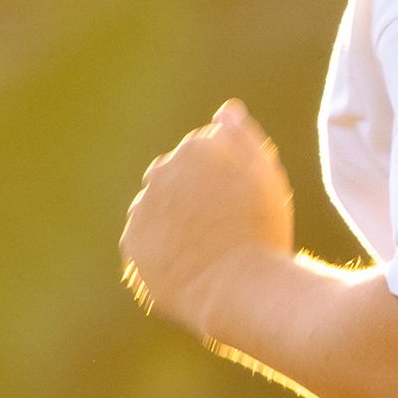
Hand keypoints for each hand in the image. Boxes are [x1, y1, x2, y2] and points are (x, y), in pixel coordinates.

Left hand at [118, 101, 298, 342]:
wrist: (239, 287)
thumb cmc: (262, 231)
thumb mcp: (265, 176)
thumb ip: (243, 138)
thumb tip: (226, 110)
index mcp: (196, 148)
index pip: (200, 152)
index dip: (220, 176)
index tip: (236, 199)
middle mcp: (162, 171)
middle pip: (173, 176)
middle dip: (190, 192)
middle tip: (221, 224)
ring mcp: (143, 207)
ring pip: (157, 208)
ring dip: (172, 219)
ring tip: (204, 247)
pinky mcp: (132, 242)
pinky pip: (145, 239)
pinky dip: (160, 246)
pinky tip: (185, 261)